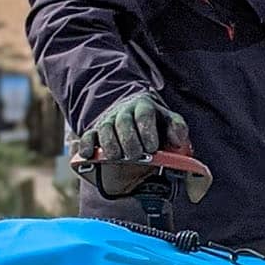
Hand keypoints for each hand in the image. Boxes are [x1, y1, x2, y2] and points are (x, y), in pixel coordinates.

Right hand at [71, 89, 189, 163]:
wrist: (132, 113)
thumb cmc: (154, 122)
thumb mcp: (169, 121)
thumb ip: (177, 128)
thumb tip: (178, 140)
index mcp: (144, 106)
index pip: (144, 114)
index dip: (147, 130)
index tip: (152, 147)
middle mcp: (124, 112)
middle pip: (123, 122)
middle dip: (129, 140)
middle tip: (136, 155)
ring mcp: (108, 121)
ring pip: (104, 128)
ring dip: (110, 144)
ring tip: (117, 157)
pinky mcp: (95, 131)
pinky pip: (87, 136)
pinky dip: (86, 145)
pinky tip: (88, 155)